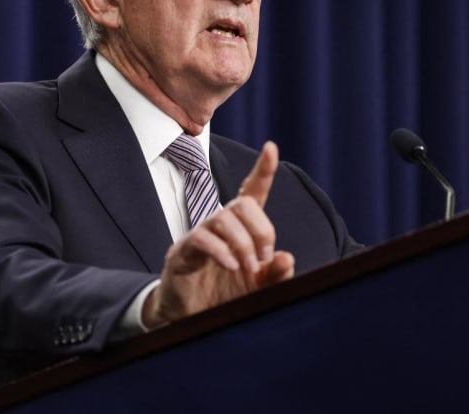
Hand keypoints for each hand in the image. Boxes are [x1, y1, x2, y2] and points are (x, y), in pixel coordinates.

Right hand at [142, 141, 294, 327]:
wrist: (190, 321)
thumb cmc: (223, 297)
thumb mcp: (258, 289)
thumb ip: (275, 275)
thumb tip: (286, 256)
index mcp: (240, 230)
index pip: (251, 193)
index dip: (262, 171)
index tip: (271, 148)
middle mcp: (219, 226)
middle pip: (241, 203)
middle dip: (261, 229)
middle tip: (264, 258)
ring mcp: (199, 236)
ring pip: (223, 218)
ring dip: (243, 244)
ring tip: (247, 268)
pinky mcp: (182, 252)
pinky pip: (202, 239)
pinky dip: (221, 251)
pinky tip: (230, 266)